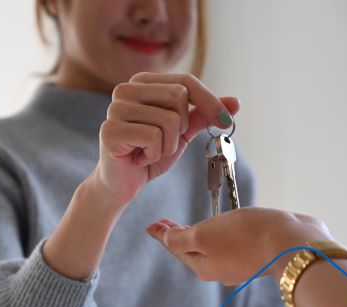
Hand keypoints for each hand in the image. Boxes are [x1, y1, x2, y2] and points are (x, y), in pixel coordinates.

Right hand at [90, 72, 240, 206]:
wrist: (122, 183)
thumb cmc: (149, 154)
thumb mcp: (182, 132)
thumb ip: (203, 115)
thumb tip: (236, 102)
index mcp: (141, 83)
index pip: (185, 82)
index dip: (209, 101)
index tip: (226, 121)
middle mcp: (125, 90)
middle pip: (178, 96)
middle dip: (182, 127)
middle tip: (165, 142)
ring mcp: (115, 109)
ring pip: (169, 120)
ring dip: (168, 145)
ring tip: (150, 152)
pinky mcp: (110, 130)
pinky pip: (153, 137)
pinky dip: (154, 154)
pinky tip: (139, 158)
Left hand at [146, 207, 333, 285]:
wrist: (292, 242)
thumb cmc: (247, 237)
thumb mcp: (203, 236)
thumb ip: (179, 238)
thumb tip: (162, 237)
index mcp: (203, 266)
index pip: (176, 248)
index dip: (163, 234)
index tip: (153, 224)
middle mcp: (221, 267)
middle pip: (193, 249)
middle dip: (179, 234)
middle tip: (166, 222)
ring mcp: (241, 260)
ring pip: (213, 245)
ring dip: (200, 233)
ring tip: (191, 223)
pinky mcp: (258, 250)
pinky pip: (232, 240)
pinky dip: (221, 231)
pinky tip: (223, 224)